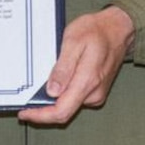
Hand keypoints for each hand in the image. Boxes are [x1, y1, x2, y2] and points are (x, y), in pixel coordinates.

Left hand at [20, 6, 134, 125]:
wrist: (119, 28)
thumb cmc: (97, 31)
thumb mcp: (73, 41)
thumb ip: (63, 68)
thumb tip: (52, 91)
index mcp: (87, 81)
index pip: (61, 111)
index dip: (40, 116)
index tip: (25, 113)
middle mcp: (93, 93)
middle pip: (63, 111)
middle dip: (43, 110)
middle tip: (26, 102)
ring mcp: (96, 94)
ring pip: (68, 105)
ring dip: (52, 100)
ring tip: (40, 87)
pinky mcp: (96, 91)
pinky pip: (75, 98)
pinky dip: (62, 94)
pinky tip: (56, 83)